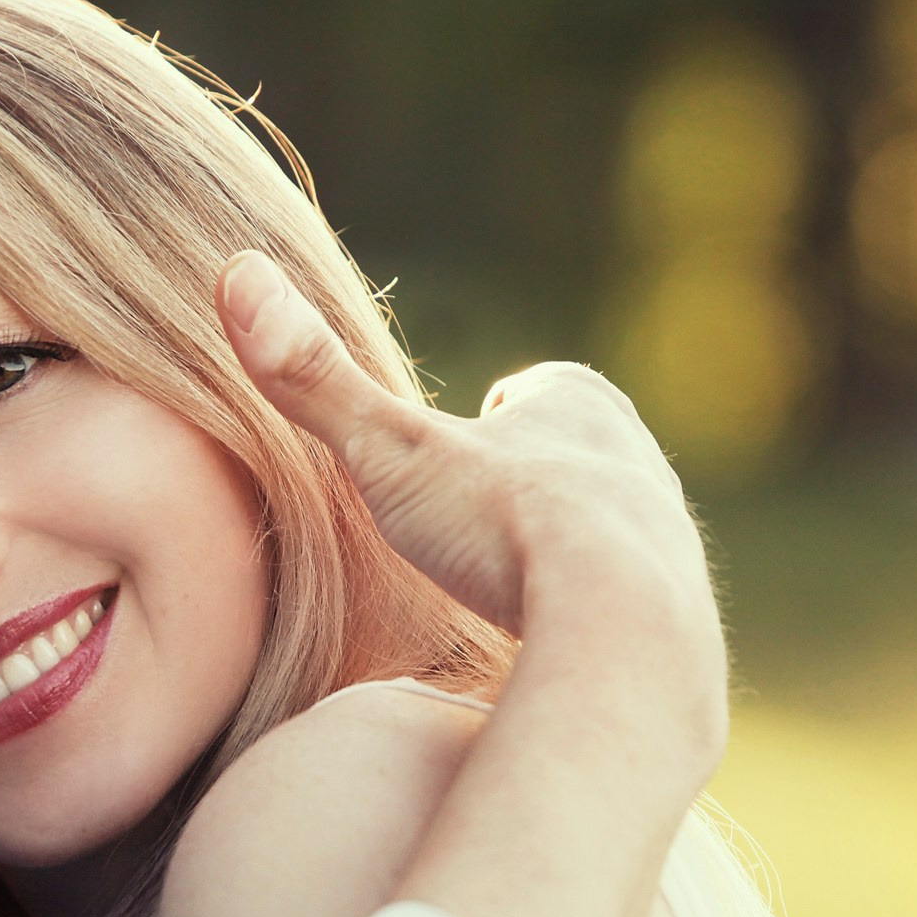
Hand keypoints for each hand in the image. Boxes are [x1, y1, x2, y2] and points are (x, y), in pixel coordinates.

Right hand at [216, 250, 718, 655]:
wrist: (622, 632)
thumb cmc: (504, 531)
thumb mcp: (388, 453)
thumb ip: (312, 379)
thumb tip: (234, 270)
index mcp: (579, 403)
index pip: (539, 390)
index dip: (500, 416)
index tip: (474, 442)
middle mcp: (639, 458)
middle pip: (578, 460)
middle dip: (538, 485)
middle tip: (489, 527)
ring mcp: (670, 536)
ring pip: (610, 532)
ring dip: (567, 556)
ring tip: (521, 596)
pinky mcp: (682, 611)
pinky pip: (630, 607)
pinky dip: (592, 618)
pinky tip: (558, 646)